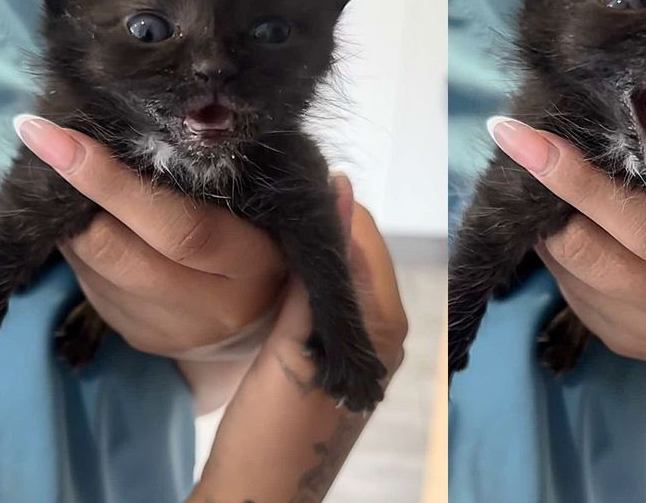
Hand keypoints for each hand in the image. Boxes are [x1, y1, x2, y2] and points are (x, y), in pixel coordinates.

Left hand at [18, 115, 289, 411]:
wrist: (263, 331)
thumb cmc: (278, 251)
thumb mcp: (293, 221)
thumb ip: (306, 198)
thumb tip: (340, 184)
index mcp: (251, 268)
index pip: (179, 227)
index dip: (113, 182)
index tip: (55, 135)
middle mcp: (206, 307)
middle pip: (117, 249)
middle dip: (74, 195)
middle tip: (52, 143)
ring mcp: (165, 329)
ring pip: (92, 266)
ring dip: (73, 216)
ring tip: (78, 175)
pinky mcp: (135, 336)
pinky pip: (87, 282)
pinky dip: (81, 242)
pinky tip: (96, 217)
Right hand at [188, 174, 407, 501]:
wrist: (260, 495)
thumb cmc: (272, 426)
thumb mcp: (292, 344)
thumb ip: (318, 275)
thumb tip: (339, 197)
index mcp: (383, 324)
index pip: (368, 241)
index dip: (338, 205)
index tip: (301, 174)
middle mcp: (385, 332)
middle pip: (363, 257)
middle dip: (331, 223)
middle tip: (285, 192)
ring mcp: (366, 348)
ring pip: (349, 278)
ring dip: (323, 249)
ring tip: (282, 217)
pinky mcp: (343, 360)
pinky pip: (338, 302)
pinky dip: (318, 278)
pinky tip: (288, 264)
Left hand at [488, 118, 645, 364]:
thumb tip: (621, 127)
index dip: (583, 182)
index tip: (528, 139)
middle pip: (589, 252)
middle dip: (546, 199)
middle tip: (522, 148)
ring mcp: (643, 331)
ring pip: (566, 267)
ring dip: (544, 221)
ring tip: (545, 179)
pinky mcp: (613, 339)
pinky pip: (564, 283)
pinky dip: (554, 246)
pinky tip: (566, 221)